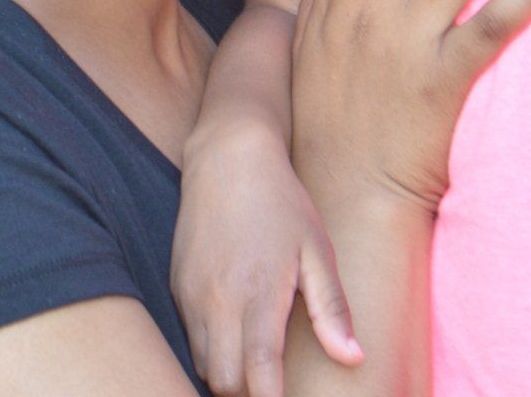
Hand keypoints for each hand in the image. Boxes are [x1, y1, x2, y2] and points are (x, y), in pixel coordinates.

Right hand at [174, 127, 359, 396]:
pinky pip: (190, 337)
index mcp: (256, 295)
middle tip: (275, 385)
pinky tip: (236, 334)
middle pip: (223, 382)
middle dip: (247, 394)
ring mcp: (191, 295)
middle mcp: (216, 301)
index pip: (257, 374)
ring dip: (229, 374)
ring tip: (257, 364)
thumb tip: (353, 358)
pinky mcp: (176, 286)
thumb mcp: (317, 250)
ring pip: (203, 364)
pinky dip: (212, 349)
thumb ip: (332, 309)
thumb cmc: (281, 202)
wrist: (228, 157)